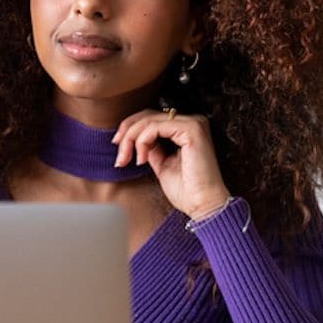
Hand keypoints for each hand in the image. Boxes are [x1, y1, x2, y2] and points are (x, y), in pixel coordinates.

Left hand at [112, 109, 230, 219]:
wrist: (202, 206)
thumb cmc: (187, 191)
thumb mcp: (162, 165)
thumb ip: (152, 149)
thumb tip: (135, 140)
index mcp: (187, 129)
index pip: (153, 118)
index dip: (131, 130)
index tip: (119, 149)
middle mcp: (192, 122)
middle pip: (148, 115)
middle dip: (127, 133)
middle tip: (119, 155)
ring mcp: (193, 124)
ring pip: (149, 120)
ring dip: (131, 139)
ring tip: (127, 160)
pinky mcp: (192, 130)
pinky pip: (155, 127)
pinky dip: (142, 141)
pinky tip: (142, 159)